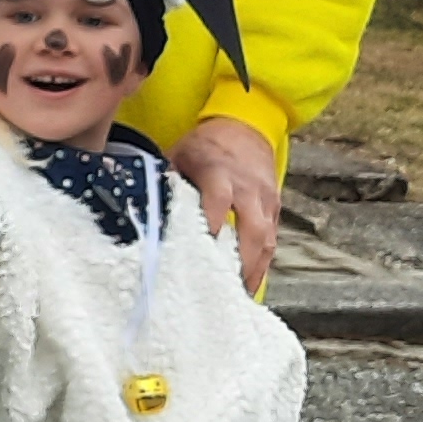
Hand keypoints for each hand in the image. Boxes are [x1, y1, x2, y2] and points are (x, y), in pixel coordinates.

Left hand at [168, 116, 282, 293]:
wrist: (247, 126)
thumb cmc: (207, 145)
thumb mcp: (179, 155)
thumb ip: (167, 184)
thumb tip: (148, 215)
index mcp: (221, 174)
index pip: (217, 204)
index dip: (210, 229)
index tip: (198, 257)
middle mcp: (248, 189)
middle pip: (253, 231)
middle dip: (241, 263)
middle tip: (225, 290)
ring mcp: (266, 200)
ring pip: (267, 240)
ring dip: (255, 269)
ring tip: (238, 295)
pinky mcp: (275, 208)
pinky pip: (273, 239)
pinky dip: (263, 262)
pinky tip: (249, 281)